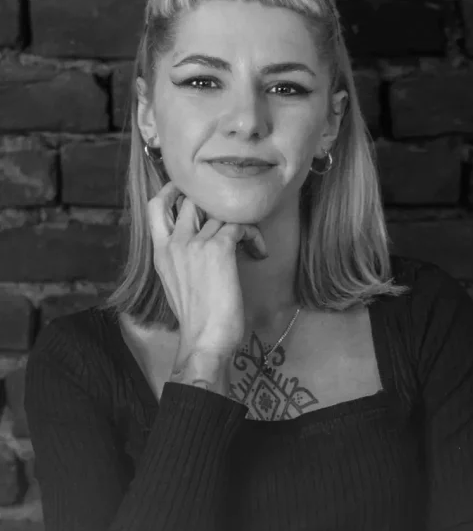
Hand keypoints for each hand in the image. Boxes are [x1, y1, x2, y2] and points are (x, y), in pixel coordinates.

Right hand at [148, 182, 267, 358]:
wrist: (205, 339)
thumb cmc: (196, 319)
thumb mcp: (175, 284)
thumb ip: (179, 260)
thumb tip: (198, 245)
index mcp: (160, 252)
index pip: (155, 206)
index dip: (171, 191)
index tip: (191, 193)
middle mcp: (175, 242)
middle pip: (192, 200)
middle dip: (215, 205)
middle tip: (232, 220)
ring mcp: (196, 244)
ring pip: (221, 213)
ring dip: (241, 225)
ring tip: (250, 244)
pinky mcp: (219, 249)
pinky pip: (240, 225)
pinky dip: (254, 236)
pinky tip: (259, 253)